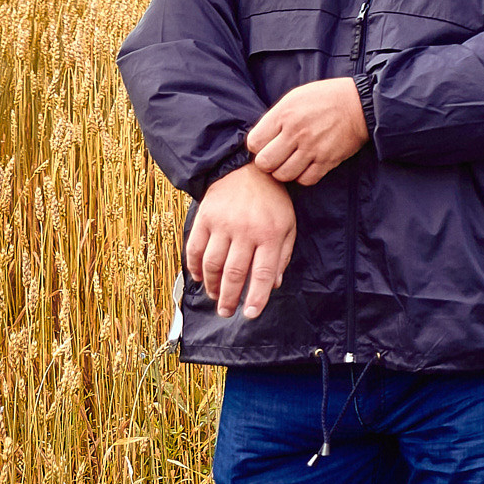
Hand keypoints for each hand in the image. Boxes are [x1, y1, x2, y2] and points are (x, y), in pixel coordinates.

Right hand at [186, 162, 297, 318]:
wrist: (246, 169)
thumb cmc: (272, 201)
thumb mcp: (288, 225)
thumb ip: (282, 255)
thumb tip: (273, 285)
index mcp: (271, 234)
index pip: (263, 273)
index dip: (256, 297)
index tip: (250, 314)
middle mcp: (246, 231)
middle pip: (234, 273)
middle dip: (230, 298)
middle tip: (227, 312)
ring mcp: (222, 224)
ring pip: (212, 264)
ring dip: (212, 286)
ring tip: (216, 297)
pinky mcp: (204, 218)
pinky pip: (194, 248)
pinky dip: (194, 267)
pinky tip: (200, 278)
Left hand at [248, 77, 368, 184]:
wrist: (360, 104)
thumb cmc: (325, 98)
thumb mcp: (295, 98)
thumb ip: (275, 118)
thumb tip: (260, 139)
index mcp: (284, 114)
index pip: (254, 143)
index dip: (257, 147)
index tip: (266, 145)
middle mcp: (296, 132)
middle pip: (265, 163)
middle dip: (267, 163)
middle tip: (276, 158)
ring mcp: (313, 148)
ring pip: (283, 175)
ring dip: (284, 172)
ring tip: (290, 163)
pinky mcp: (328, 160)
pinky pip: (306, 179)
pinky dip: (303, 176)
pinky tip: (306, 167)